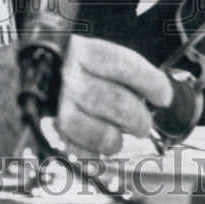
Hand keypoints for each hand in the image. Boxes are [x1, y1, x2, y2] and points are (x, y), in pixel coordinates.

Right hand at [54, 34, 171, 156]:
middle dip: (139, 118)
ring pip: (102, 133)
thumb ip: (127, 72)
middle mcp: (69, 77)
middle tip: (143, 123)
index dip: (151, 83)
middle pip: (118, 102)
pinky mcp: (53, 132)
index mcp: (84, 52)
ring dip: (118, 139)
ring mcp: (59, 106)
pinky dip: (95, 151)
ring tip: (120, 135)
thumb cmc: (80, 69)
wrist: (40, 76)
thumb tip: (162, 95)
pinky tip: (99, 142)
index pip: (124, 66)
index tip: (164, 97)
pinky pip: (82, 151)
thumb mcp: (99, 58)